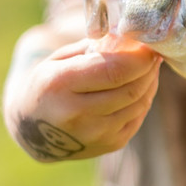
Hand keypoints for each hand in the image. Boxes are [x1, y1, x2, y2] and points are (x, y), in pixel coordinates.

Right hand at [3, 29, 161, 161]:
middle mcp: (77, 114)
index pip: (114, 71)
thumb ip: (93, 48)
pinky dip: (144, 98)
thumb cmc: (48, 85)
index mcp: (60, 85)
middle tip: (153, 53)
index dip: (139, 58)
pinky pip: (139, 117)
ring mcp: (95, 134)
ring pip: (139, 103)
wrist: (32, 132)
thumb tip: (131, 40)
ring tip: (148, 67)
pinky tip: (141, 86)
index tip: (148, 45)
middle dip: (148, 68)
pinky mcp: (109, 145)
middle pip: (131, 88)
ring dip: (150, 82)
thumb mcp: (59, 60)